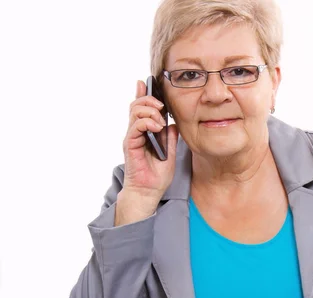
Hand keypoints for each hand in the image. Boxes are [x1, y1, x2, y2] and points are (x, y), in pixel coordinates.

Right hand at [116, 80, 178, 224]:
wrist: (150, 191)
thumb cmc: (157, 174)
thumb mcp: (170, 152)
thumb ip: (170, 137)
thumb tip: (173, 123)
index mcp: (145, 131)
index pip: (141, 107)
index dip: (143, 93)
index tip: (148, 81)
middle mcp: (136, 132)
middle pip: (136, 104)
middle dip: (149, 99)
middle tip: (162, 105)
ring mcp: (132, 137)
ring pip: (135, 111)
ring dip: (150, 110)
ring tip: (160, 121)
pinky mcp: (130, 144)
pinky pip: (136, 126)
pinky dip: (147, 122)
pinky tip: (157, 127)